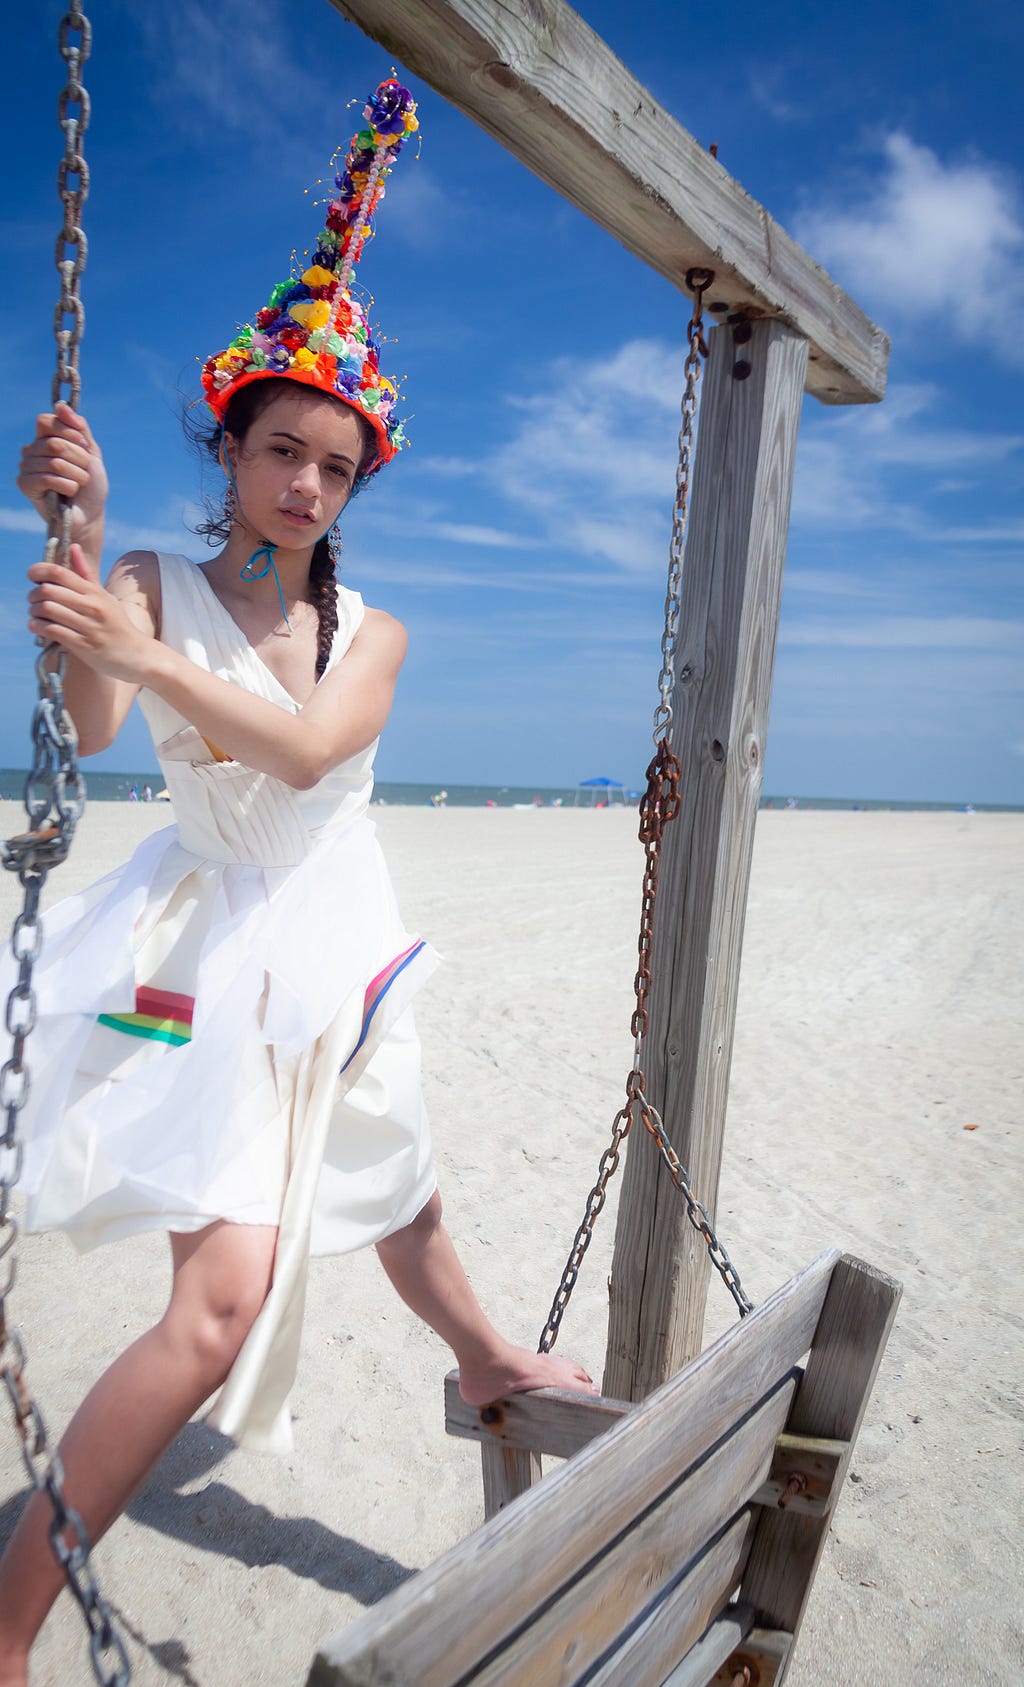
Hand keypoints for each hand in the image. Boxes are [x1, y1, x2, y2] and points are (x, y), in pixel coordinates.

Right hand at [17, 403, 107, 557]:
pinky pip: (46, 478)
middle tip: (85, 471)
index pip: (46, 421)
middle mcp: (32, 450)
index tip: (84, 445)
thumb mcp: (91, 452)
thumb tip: (61, 406)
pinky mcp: (25, 485)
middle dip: (79, 458)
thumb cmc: (91, 484)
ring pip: (53, 462)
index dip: (68, 431)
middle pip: (54, 442)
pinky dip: (67, 486)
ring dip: (77, 475)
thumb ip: (79, 428)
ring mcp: (26, 467)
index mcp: (45, 438)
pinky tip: (70, 493)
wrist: (90, 514)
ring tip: (79, 484)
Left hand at [27, 545, 150, 683]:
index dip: (39, 571)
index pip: (59, 573)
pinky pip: (52, 631)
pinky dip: (38, 627)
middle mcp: (92, 606)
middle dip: (33, 594)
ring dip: (33, 612)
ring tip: (35, 615)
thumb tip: (73, 546)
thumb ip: (85, 573)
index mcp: (95, 592)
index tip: (33, 576)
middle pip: (48, 591)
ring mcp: (88, 626)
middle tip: (33, 600)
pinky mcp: (83, 645)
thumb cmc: (116, 624)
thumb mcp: (105, 597)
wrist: (135, 655)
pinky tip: (37, 627)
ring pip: (47, 610)